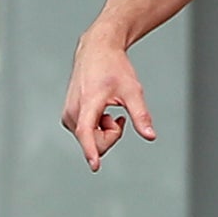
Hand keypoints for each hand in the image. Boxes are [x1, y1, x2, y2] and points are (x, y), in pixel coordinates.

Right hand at [59, 32, 152, 170]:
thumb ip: (140, 116)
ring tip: (108, 110)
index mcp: (88, 102)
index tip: (95, 165)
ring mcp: (68, 114)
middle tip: (119, 118)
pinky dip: (97, 128)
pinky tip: (101, 111)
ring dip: (104, 131)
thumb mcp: (132, 91)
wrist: (96, 51)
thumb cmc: (113, 68)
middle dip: (111, 136)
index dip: (91, 149)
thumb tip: (150, 135)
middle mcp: (73, 111)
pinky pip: (85, 134)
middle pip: (94, 141)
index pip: (87, 131)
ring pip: (90, 139)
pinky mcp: (68, 116)